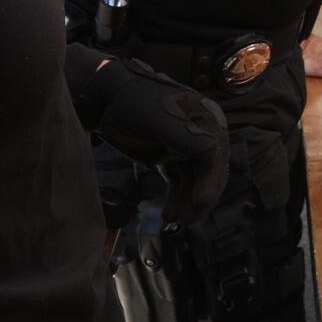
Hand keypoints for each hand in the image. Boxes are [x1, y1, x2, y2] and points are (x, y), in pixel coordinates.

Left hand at [71, 52, 230, 223]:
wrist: (105, 101)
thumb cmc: (132, 102)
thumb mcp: (159, 116)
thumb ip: (185, 133)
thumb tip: (212, 151)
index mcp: (206, 118)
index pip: (215, 153)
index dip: (211, 179)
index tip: (201, 202)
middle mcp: (202, 134)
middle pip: (210, 171)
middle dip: (200, 196)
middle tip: (188, 219)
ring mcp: (187, 148)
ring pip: (195, 181)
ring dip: (188, 202)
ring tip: (173, 220)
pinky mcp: (172, 159)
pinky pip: (181, 183)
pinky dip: (178, 199)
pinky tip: (169, 214)